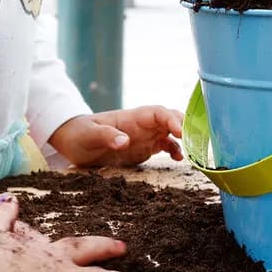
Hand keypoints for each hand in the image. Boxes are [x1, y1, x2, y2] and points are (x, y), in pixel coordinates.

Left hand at [49, 106, 184, 167]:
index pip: (158, 112)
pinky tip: (179, 159)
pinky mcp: (145, 148)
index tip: (182, 131)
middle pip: (170, 119)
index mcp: (132, 117)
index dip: (172, 119)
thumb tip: (125, 141)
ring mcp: (146, 135)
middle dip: (186, 127)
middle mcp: (143, 125)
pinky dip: (176, 150)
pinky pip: (166, 145)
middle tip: (198, 141)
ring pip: (172, 132)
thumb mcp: (89, 135)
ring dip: (185, 138)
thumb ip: (106, 136)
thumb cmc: (80, 134)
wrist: (74, 142)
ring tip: (194, 151)